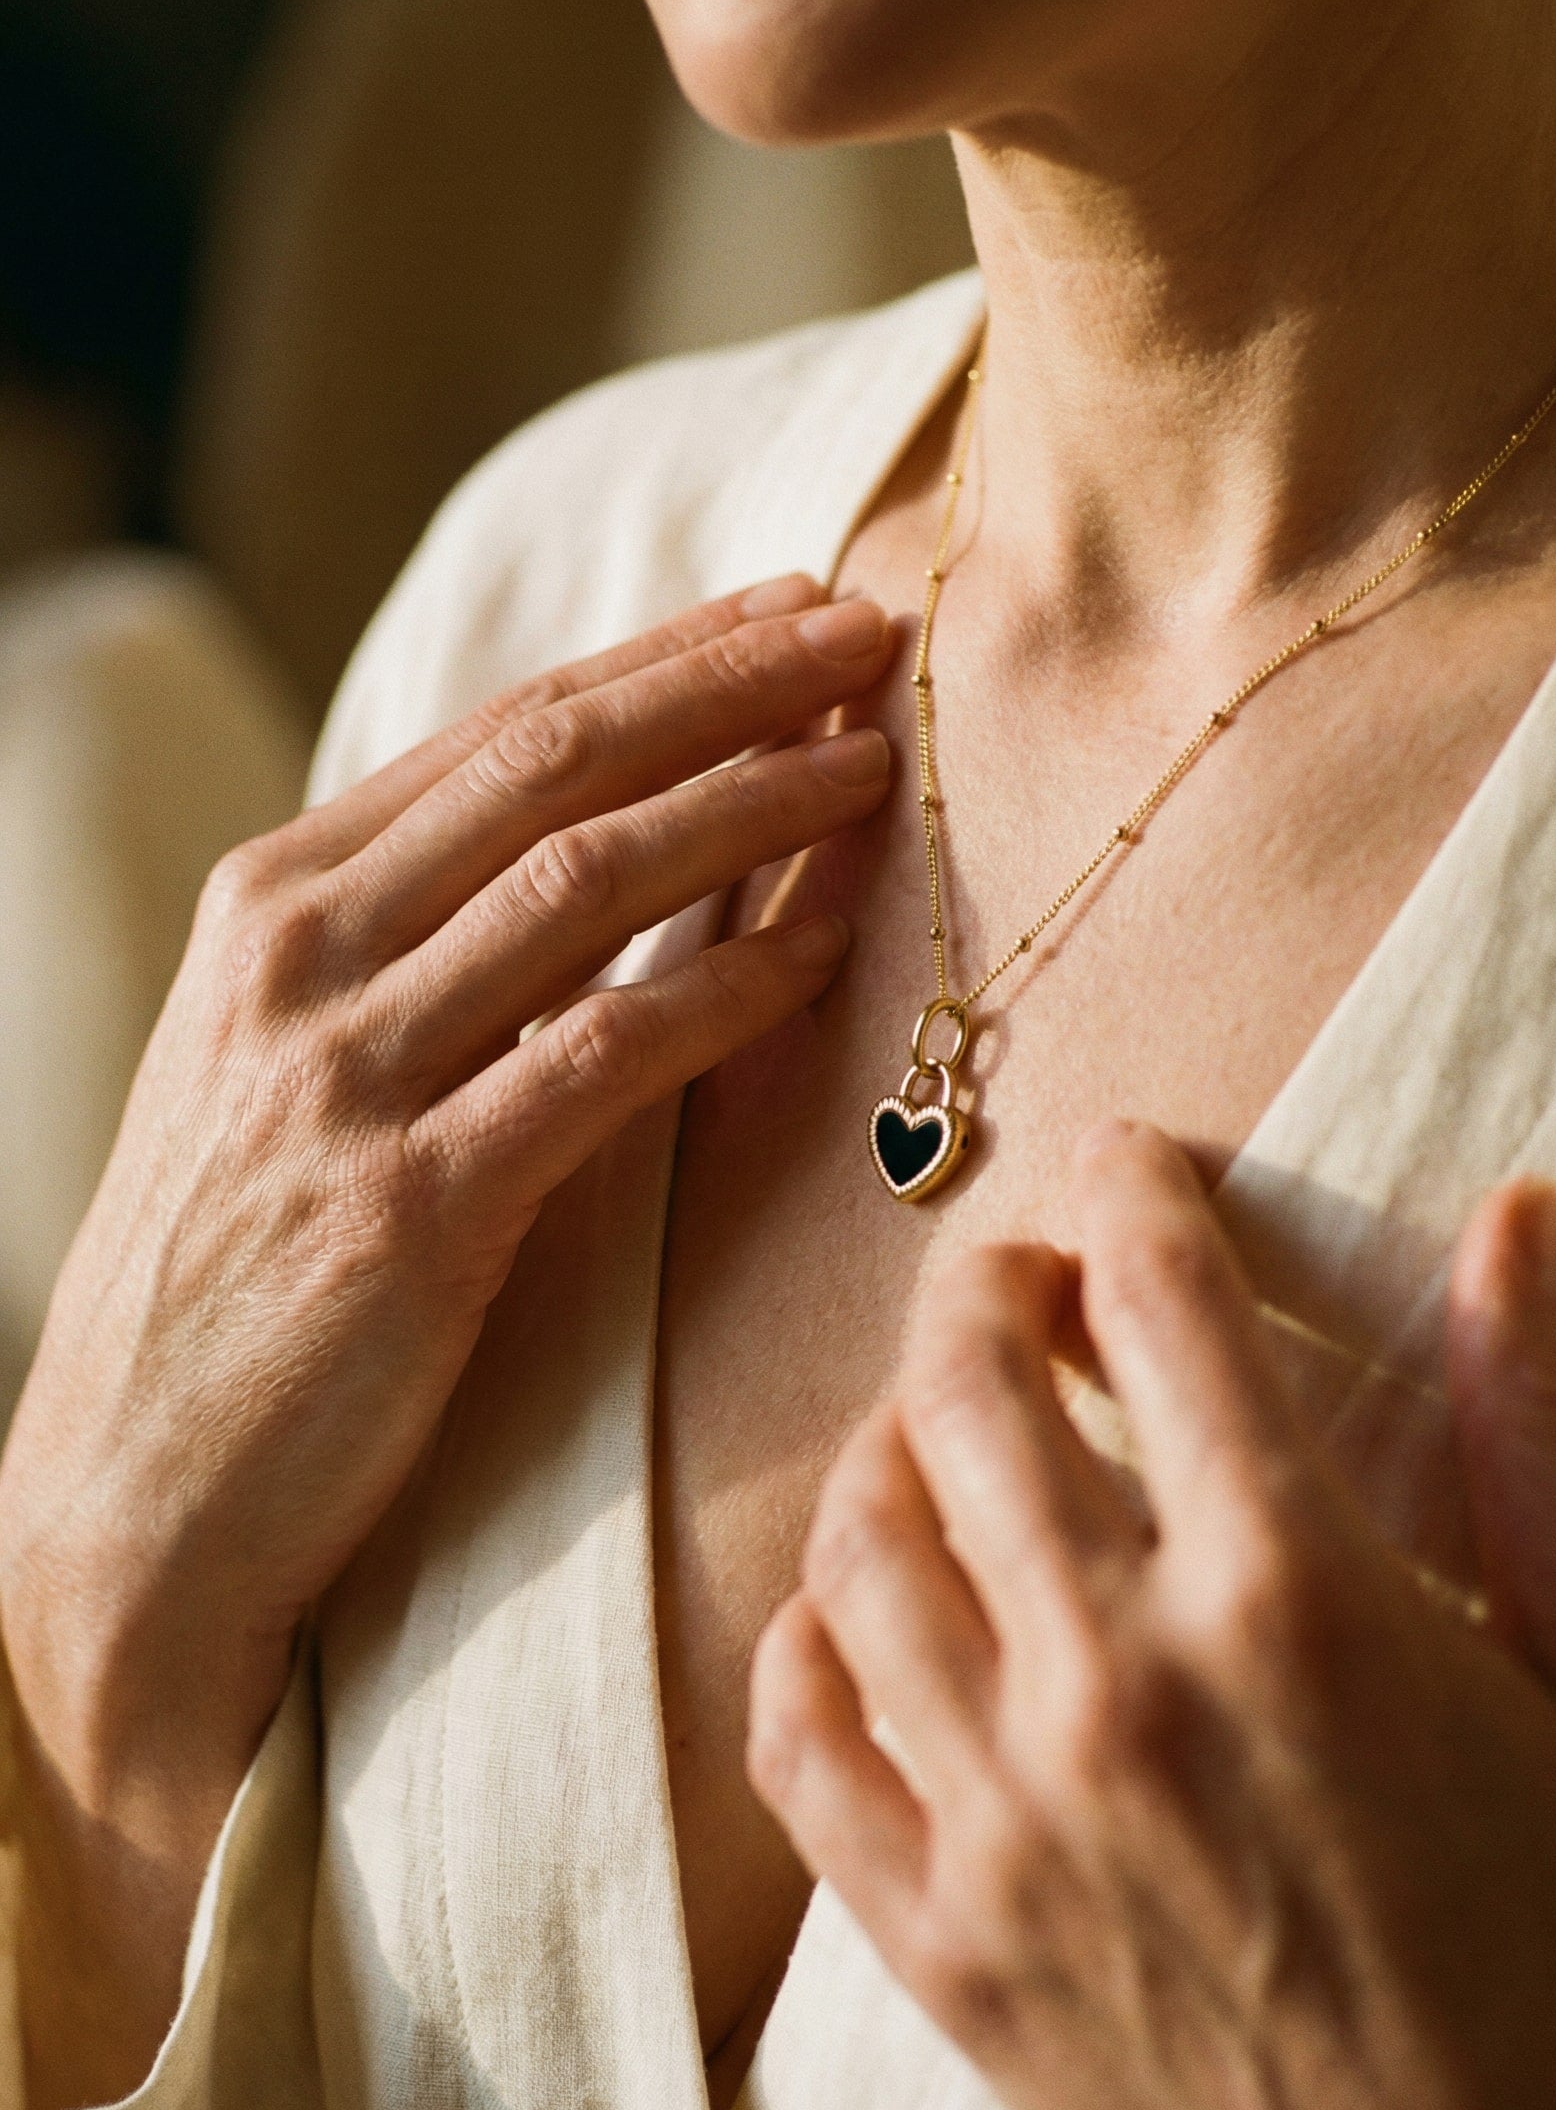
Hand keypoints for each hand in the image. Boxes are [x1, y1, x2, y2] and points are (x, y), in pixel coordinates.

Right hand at [0, 572, 895, 2109]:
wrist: (130, 1501)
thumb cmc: (236, 1270)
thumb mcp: (289, 1061)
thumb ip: (419, 946)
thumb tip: (596, 853)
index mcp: (276, 900)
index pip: (504, 728)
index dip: (668, 656)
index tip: (791, 607)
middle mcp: (301, 957)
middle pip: (556, 764)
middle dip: (730, 682)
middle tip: (868, 630)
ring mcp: (347, 1079)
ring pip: (588, 881)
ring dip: (751, 807)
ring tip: (871, 762)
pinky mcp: (407, 1211)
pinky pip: (603, 1060)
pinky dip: (728, 993)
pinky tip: (822, 951)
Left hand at [750, 1121, 1555, 2109]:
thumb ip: (1545, 1432)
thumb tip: (1511, 1220)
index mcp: (1298, 1599)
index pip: (1158, 1296)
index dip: (1133, 1186)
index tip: (1130, 1161)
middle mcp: (1122, 1686)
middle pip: (968, 1383)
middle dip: (989, 1281)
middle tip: (1032, 1280)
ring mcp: (1006, 1819)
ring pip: (859, 1536)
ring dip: (894, 1436)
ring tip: (957, 1428)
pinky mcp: (942, 1938)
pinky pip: (798, 1731)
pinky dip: (810, 1629)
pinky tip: (876, 1605)